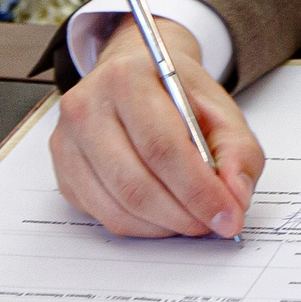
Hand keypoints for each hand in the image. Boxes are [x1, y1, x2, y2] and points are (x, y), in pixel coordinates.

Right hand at [51, 19, 263, 237]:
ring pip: (117, 207)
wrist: (137, 74)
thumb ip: (238, 151)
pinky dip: (141, 227)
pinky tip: (165, 215)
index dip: (198, 190)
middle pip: (136, 183)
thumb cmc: (177, 93)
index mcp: (127, 77)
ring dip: (163, 226)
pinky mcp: (63, 171)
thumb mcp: (220, 109)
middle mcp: (86, 107)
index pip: (162, 147)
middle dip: (183, 215)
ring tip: (193, 219)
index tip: (228, 215)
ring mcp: (67, 141)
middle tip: (213, 224)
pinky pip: (103, 216)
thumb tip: (236, 198)